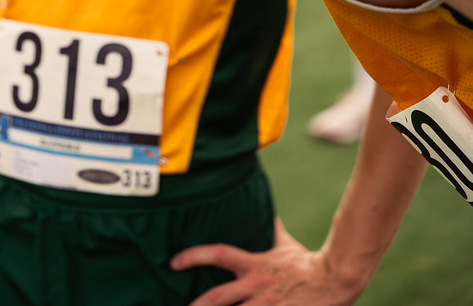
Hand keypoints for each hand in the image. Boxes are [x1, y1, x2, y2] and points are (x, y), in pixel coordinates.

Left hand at [170, 219, 364, 305]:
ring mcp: (266, 305)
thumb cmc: (307, 263)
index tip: (174, 261)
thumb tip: (267, 211)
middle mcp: (255, 286)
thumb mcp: (285, 245)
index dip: (194, 256)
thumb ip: (271, 230)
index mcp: (253, 264)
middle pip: (218, 297)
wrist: (334, 280)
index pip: (218, 254)